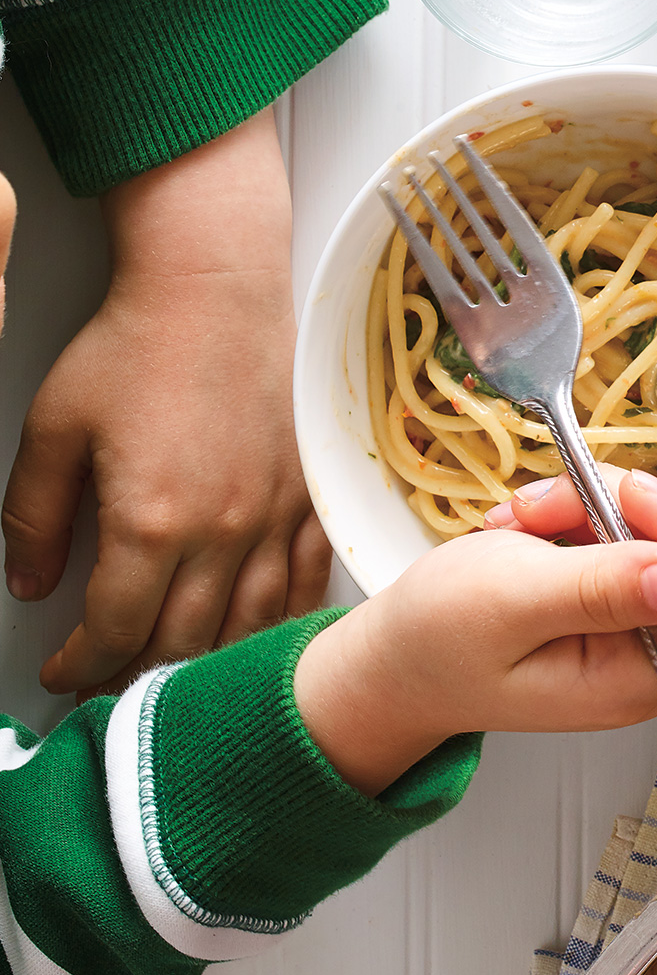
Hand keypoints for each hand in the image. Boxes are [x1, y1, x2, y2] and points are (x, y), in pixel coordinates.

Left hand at [3, 113, 331, 695]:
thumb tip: (28, 582)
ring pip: (248, 627)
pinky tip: (256, 634)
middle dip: (139, 679)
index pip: (113, 631)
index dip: (80, 667)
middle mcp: (222, 530)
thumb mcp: (52, 427)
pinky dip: (280, 623)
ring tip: (178, 672)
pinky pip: (305, 584)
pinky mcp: (309, 494)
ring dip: (210, 661)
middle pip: (183, 643)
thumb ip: (31, 516)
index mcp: (151, 521)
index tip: (64, 671)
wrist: (217, 285)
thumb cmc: (138, 342)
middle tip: (113, 689)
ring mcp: (275, 515)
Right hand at [293, 468, 656, 794]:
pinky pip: (616, 530)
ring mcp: (627, 625)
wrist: (395, 654)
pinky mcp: (606, 595)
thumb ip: (599, 590)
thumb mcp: (513, 603)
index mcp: (636, 679)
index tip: (623, 494)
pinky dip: (569, 513)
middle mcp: (646, 658)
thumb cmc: (438, 641)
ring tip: (518, 523)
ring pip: (647, 530)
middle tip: (546, 506)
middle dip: (617, 511)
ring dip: (582, 506)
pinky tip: (521, 529)